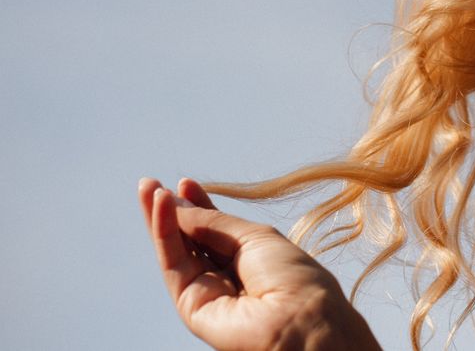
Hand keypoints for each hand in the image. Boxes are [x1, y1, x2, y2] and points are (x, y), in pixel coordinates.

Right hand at [138, 177, 381, 350]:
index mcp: (251, 259)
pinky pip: (174, 264)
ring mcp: (208, 292)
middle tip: (149, 184)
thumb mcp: (253, 238)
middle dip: (171, 211)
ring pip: (176, 251)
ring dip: (160, 219)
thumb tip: (180, 203)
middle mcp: (227, 277)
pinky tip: (161, 207)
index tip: (185, 183)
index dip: (200, 206)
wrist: (300, 318)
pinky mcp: (191, 307)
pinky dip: (165, 234)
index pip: (216, 231)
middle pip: (191, 240)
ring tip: (147, 187)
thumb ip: (213, 223)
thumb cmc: (291, 276)